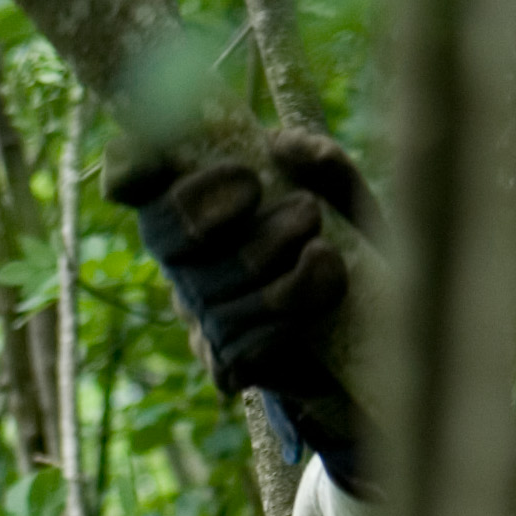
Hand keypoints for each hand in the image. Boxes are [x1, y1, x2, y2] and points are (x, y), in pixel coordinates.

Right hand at [106, 128, 374, 489]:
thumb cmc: (355, 248)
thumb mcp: (347, 198)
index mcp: (198, 204)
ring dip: (276, 267)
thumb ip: (322, 163)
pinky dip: (289, 316)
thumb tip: (285, 148)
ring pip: (211, 295)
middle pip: (164, 236)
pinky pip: (240, 345)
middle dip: (219, 215)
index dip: (130, 166)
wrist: (385, 337)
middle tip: (300, 207)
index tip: (161, 159)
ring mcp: (202, 317)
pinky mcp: (229, 366)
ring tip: (327, 251)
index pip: (132, 180)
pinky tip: (328, 291)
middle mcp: (185, 260)